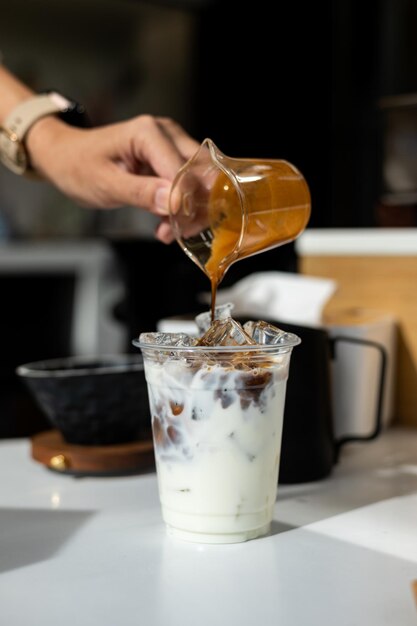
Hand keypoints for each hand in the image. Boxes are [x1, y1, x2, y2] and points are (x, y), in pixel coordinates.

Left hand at [26, 114, 199, 241]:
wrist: (66, 157)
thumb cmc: (79, 166)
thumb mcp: (105, 184)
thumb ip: (141, 192)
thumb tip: (175, 202)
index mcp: (149, 132)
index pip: (184, 170)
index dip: (185, 201)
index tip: (175, 226)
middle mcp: (167, 134)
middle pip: (201, 172)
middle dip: (194, 207)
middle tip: (175, 231)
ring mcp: (171, 145)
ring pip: (200, 181)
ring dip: (189, 211)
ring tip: (166, 232)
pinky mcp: (170, 160)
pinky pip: (189, 186)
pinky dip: (181, 209)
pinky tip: (164, 224)